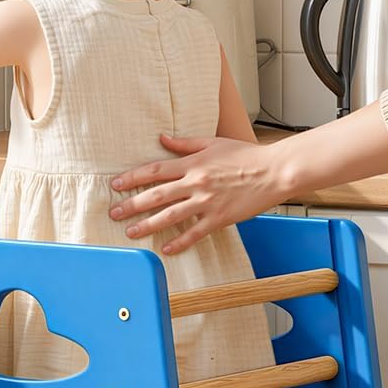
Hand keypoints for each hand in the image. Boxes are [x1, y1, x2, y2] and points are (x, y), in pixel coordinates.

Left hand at [109, 135, 289, 253]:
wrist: (274, 171)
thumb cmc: (246, 155)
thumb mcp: (213, 142)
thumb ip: (185, 143)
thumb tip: (162, 138)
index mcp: (193, 163)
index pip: (155, 170)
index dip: (132, 178)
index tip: (116, 185)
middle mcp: (196, 183)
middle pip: (156, 195)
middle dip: (132, 205)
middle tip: (114, 213)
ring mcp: (207, 202)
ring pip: (170, 215)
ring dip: (148, 225)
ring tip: (131, 232)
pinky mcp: (220, 218)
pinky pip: (195, 233)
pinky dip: (179, 242)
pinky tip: (166, 249)